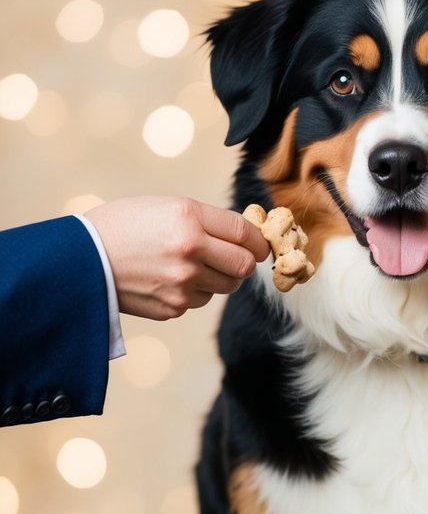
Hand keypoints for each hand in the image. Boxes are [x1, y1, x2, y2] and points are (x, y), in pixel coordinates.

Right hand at [85, 196, 269, 320]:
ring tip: (193, 266)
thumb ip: (205, 220)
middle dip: (245, 262)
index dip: (258, 240)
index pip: (245, 233)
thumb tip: (243, 235)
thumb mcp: (164, 207)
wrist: (81, 259)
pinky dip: (194, 292)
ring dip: (220, 278)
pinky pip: (200, 300)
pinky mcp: (174, 307)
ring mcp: (183, 282)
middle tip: (236, 259)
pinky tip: (170, 279)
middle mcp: (191, 250)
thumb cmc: (123, 226)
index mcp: (189, 217)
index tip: (260, 245)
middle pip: (244, 265)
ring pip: (226, 286)